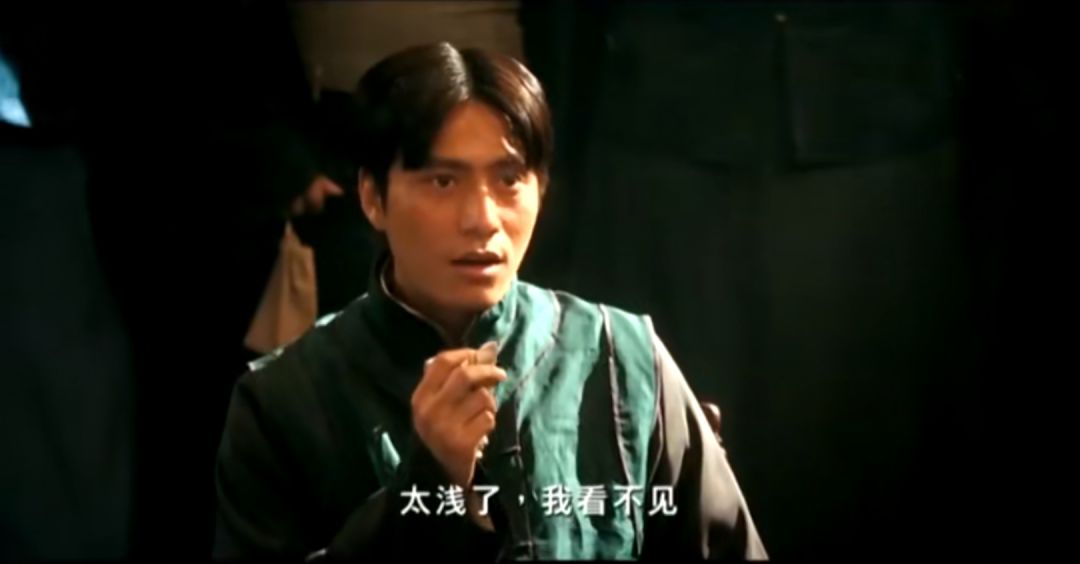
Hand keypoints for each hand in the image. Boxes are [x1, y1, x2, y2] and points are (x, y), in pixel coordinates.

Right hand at [411, 342, 504, 487]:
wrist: (438, 477)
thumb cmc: (444, 433)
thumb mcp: (441, 404)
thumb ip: (461, 375)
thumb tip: (491, 346)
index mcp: (420, 397)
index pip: (443, 361)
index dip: (466, 354)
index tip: (481, 356)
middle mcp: (429, 410)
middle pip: (465, 375)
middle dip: (488, 372)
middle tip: (500, 375)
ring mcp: (444, 427)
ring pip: (481, 397)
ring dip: (489, 404)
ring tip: (483, 415)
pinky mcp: (461, 443)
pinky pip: (488, 418)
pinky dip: (489, 423)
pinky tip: (481, 432)